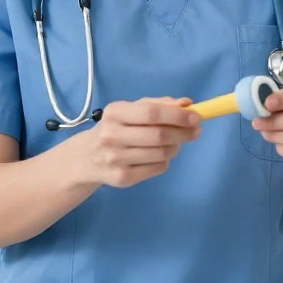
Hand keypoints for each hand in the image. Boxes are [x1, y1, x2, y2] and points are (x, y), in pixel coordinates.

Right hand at [82, 97, 200, 187]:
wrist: (86, 157)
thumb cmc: (116, 128)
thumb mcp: (131, 110)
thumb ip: (159, 104)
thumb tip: (187, 104)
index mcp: (114, 113)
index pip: (151, 113)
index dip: (177, 115)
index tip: (195, 117)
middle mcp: (111, 136)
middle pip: (158, 135)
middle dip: (183, 133)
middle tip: (196, 131)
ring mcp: (115, 159)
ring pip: (161, 153)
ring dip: (175, 147)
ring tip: (174, 142)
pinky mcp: (122, 178)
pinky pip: (157, 168)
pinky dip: (165, 160)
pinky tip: (158, 155)